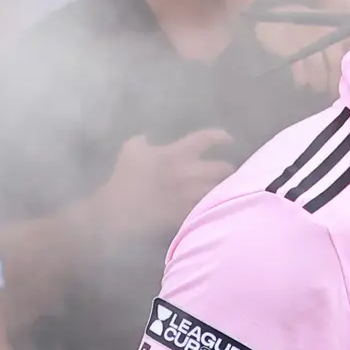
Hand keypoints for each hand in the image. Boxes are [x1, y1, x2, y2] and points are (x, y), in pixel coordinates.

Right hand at [86, 128, 235, 239]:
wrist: (121, 210)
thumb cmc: (125, 177)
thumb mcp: (130, 149)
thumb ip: (143, 140)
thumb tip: (149, 137)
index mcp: (177, 153)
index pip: (206, 139)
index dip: (220, 136)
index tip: (227, 139)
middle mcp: (191, 173)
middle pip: (222, 168)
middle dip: (227, 168)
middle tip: (225, 169)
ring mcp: (192, 195)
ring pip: (219, 190)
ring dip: (222, 187)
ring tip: (222, 187)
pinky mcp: (190, 213)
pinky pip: (208, 207)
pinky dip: (210, 204)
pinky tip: (209, 204)